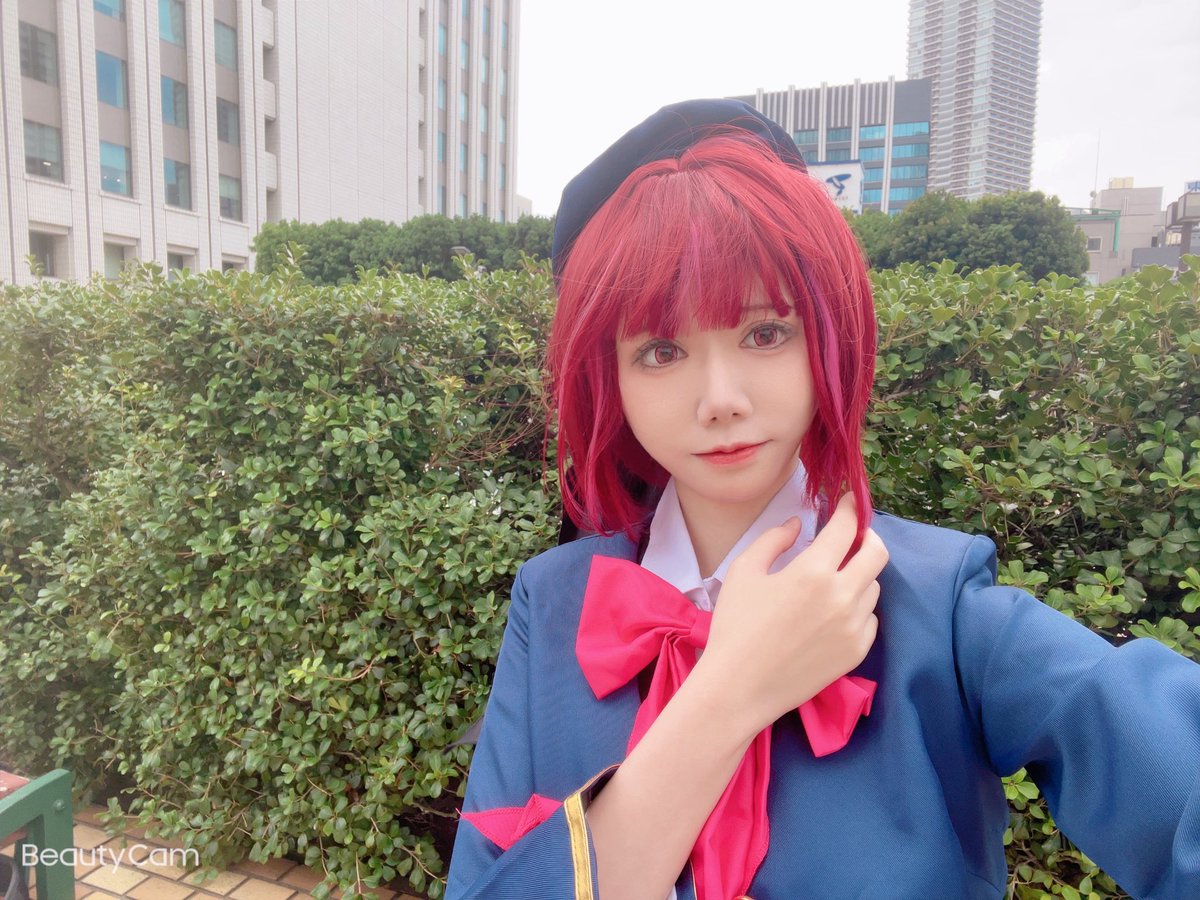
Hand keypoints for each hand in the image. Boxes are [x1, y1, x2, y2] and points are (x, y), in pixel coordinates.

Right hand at [694, 494, 887, 737]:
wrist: (739, 687)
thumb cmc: (735, 626)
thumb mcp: (744, 572)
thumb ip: (774, 540)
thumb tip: (798, 525)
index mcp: (812, 572)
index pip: (846, 529)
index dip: (850, 509)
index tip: (849, 501)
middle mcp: (842, 596)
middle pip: (877, 553)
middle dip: (868, 537)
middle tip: (854, 536)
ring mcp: (854, 626)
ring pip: (873, 586)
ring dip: (859, 574)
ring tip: (836, 577)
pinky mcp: (856, 652)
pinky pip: (869, 618)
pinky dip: (858, 607)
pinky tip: (834, 611)